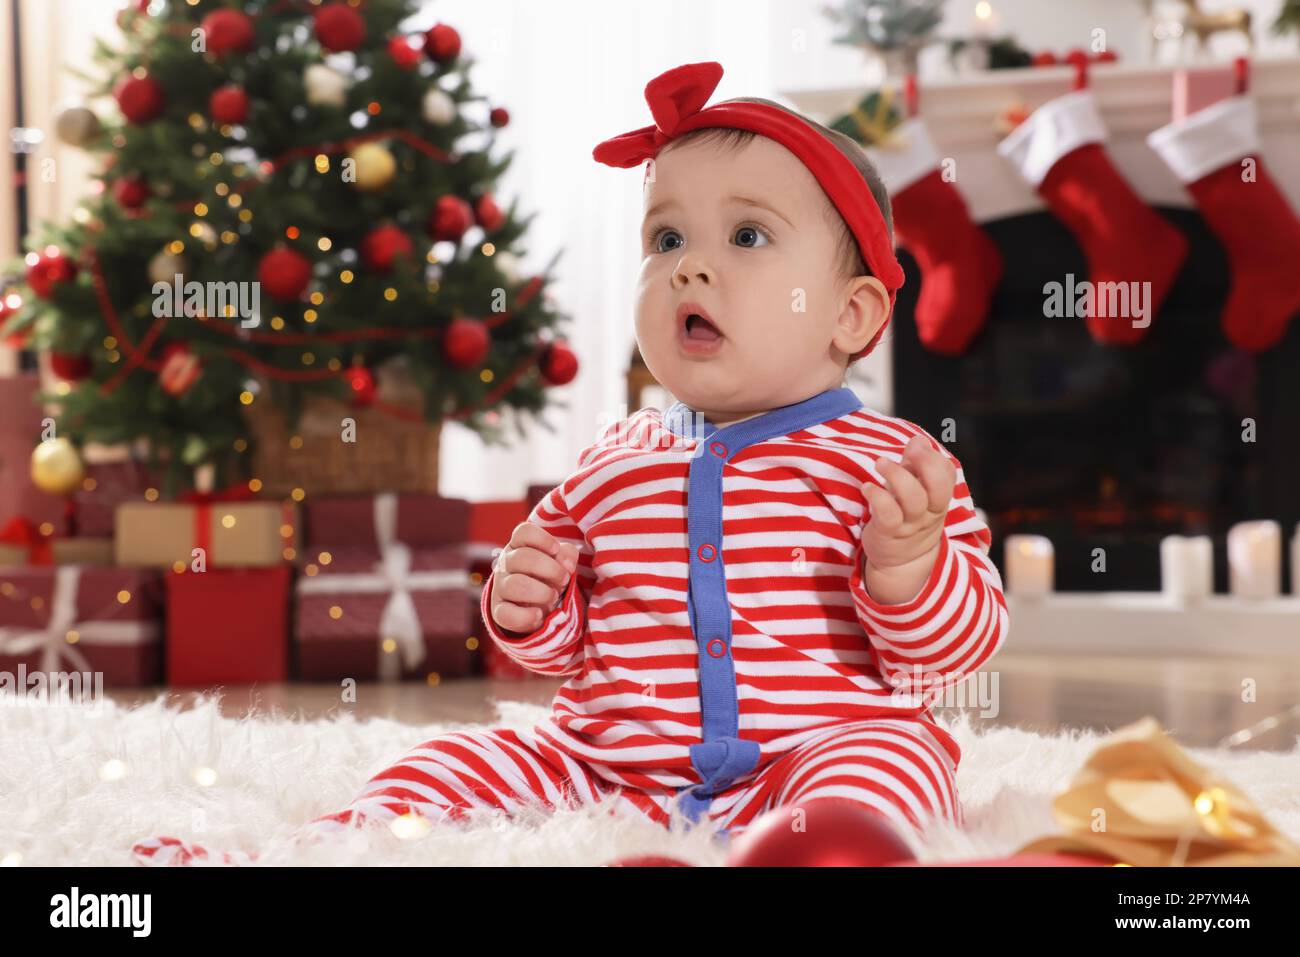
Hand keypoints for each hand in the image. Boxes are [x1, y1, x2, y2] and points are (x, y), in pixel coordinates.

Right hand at [489, 521, 579, 636]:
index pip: (524, 532)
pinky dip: (527, 616)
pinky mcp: (500, 612)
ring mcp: (500, 587)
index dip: (542, 539)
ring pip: (515, 585)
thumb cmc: (548, 577)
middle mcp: (506, 563)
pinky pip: (507, 614)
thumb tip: (567, 564)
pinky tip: (539, 614)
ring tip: (553, 597)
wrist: (535, 606)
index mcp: (519, 546)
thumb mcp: (560, 562)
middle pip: (522, 557)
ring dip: (541, 592)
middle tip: (564, 579)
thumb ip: (567, 556)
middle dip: (550, 569)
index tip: (556, 549)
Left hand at [861, 434, 955, 604]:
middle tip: (910, 450)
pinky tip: (867, 488)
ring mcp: (910, 524)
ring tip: (880, 463)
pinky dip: (878, 497)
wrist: (900, 562)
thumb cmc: (905, 515)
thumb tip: (918, 439)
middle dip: (926, 464)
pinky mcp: (889, 533)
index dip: (933, 458)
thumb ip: (916, 465)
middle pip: (937, 487)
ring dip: (897, 476)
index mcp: (937, 499)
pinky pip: (888, 515)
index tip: (916, 446)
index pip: (946, 475)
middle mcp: (928, 512)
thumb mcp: (916, 490)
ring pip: (913, 499)